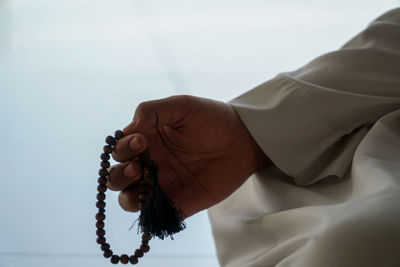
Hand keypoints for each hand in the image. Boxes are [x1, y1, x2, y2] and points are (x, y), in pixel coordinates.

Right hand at [107, 95, 269, 216]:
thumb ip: (153, 112)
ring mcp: (163, 186)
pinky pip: (155, 217)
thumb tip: (128, 130)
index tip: (141, 141)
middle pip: (117, 177)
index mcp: (147, 141)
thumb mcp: (182, 106)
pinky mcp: (179, 204)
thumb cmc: (213, 119)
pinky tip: (156, 205)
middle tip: (138, 167)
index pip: (120, 149)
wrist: (244, 140)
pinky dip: (149, 216)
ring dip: (128, 196)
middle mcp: (150, 165)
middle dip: (119, 174)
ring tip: (144, 183)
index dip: (123, 147)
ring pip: (130, 200)